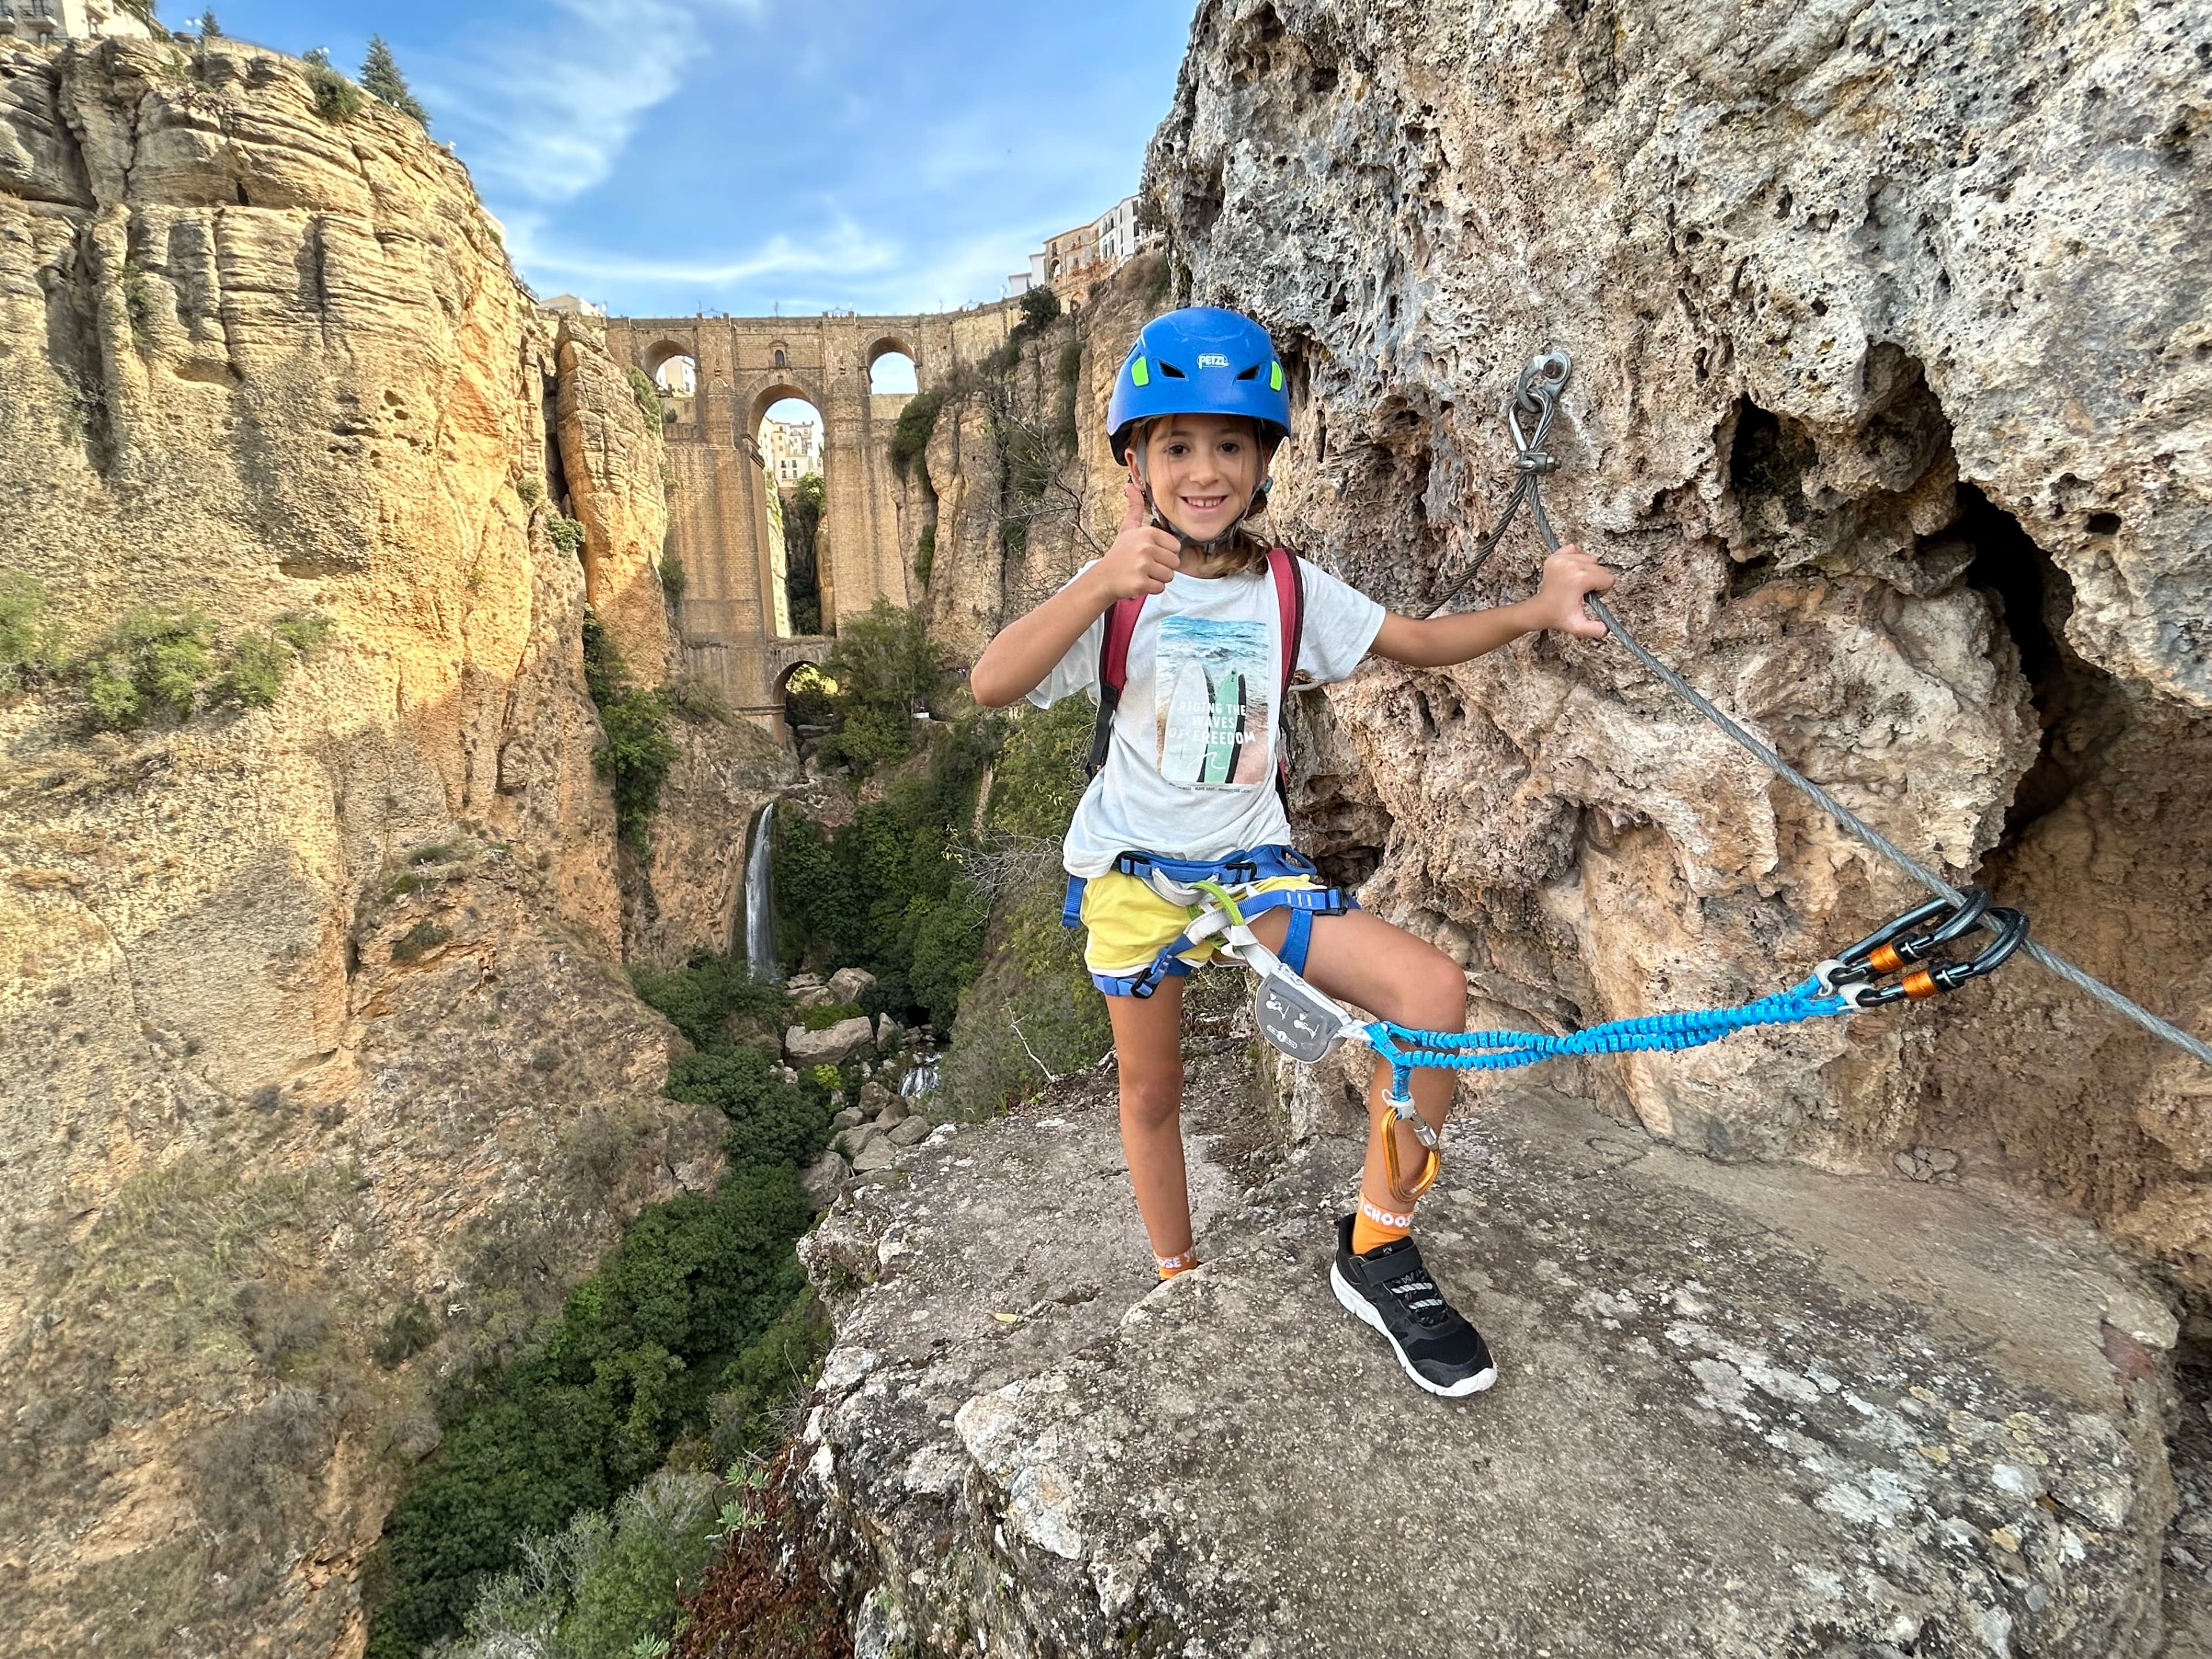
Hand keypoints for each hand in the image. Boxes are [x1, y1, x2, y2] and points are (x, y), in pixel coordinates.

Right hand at [1089, 478, 1181, 601]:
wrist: (1103, 577)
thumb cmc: (1119, 553)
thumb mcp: (1128, 528)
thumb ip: (1134, 508)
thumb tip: (1130, 486)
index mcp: (1148, 533)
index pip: (1175, 547)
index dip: (1165, 553)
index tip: (1150, 554)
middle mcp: (1146, 547)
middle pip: (1174, 563)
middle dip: (1163, 567)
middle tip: (1146, 566)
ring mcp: (1143, 565)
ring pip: (1169, 576)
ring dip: (1158, 578)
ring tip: (1143, 573)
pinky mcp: (1140, 582)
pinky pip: (1160, 588)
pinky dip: (1152, 588)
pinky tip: (1139, 582)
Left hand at [1530, 544, 1612, 638]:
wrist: (1540, 609)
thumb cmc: (1558, 616)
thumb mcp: (1579, 627)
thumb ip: (1596, 630)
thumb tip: (1607, 628)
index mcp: (1581, 578)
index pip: (1608, 578)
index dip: (1602, 590)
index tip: (1589, 597)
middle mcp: (1572, 565)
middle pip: (1601, 568)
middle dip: (1596, 581)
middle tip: (1582, 592)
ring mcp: (1562, 558)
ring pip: (1591, 559)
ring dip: (1588, 570)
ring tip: (1576, 583)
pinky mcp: (1556, 555)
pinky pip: (1575, 550)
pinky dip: (1576, 560)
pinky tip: (1570, 573)